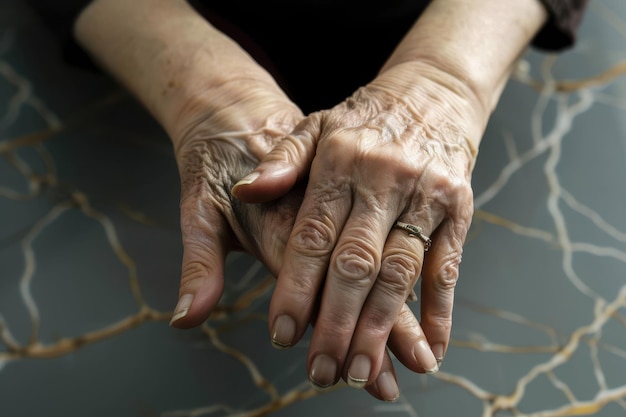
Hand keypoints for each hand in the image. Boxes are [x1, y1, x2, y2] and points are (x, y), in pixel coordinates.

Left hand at [232, 63, 478, 388]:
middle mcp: (384, 179)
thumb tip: (245, 190)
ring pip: (400, 273)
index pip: (313, 236)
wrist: (435, 92)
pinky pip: (447, 267)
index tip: (282, 333)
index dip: (295, 288)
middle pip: (356, 264)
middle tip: (320, 370)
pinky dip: (440, 313)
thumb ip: (281, 161)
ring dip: (380, 329)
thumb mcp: (317, 126)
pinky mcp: (459, 207)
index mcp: (340, 162)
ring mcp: (426, 194)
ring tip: (360, 372)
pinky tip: (427, 351)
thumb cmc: (366, 119)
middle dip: (336, 323)